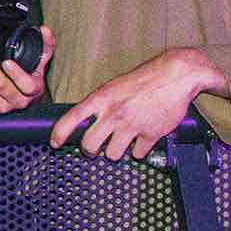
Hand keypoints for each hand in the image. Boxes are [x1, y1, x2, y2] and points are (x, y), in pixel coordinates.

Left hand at [0, 30, 53, 113]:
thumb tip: (44, 30)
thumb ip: (44, 45)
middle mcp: (15, 100)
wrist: (23, 99)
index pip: (26, 84)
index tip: (7, 62)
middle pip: (0, 84)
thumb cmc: (30, 79)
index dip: (16, 74)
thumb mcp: (40, 63)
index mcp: (31, 90)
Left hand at [51, 48, 217, 159]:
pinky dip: (140, 150)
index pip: (72, 118)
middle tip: (95, 149)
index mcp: (101, 98)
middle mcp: (113, 113)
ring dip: (116, 151)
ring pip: (112, 154)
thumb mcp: (114, 87)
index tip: (55, 143)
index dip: (60, 134)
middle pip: (89, 146)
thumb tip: (85, 123)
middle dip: (90, 150)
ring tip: (123, 140)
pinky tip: (142, 139)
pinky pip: (138, 154)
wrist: (175, 76)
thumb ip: (100, 105)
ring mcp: (132, 125)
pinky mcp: (150, 135)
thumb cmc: (144, 80)